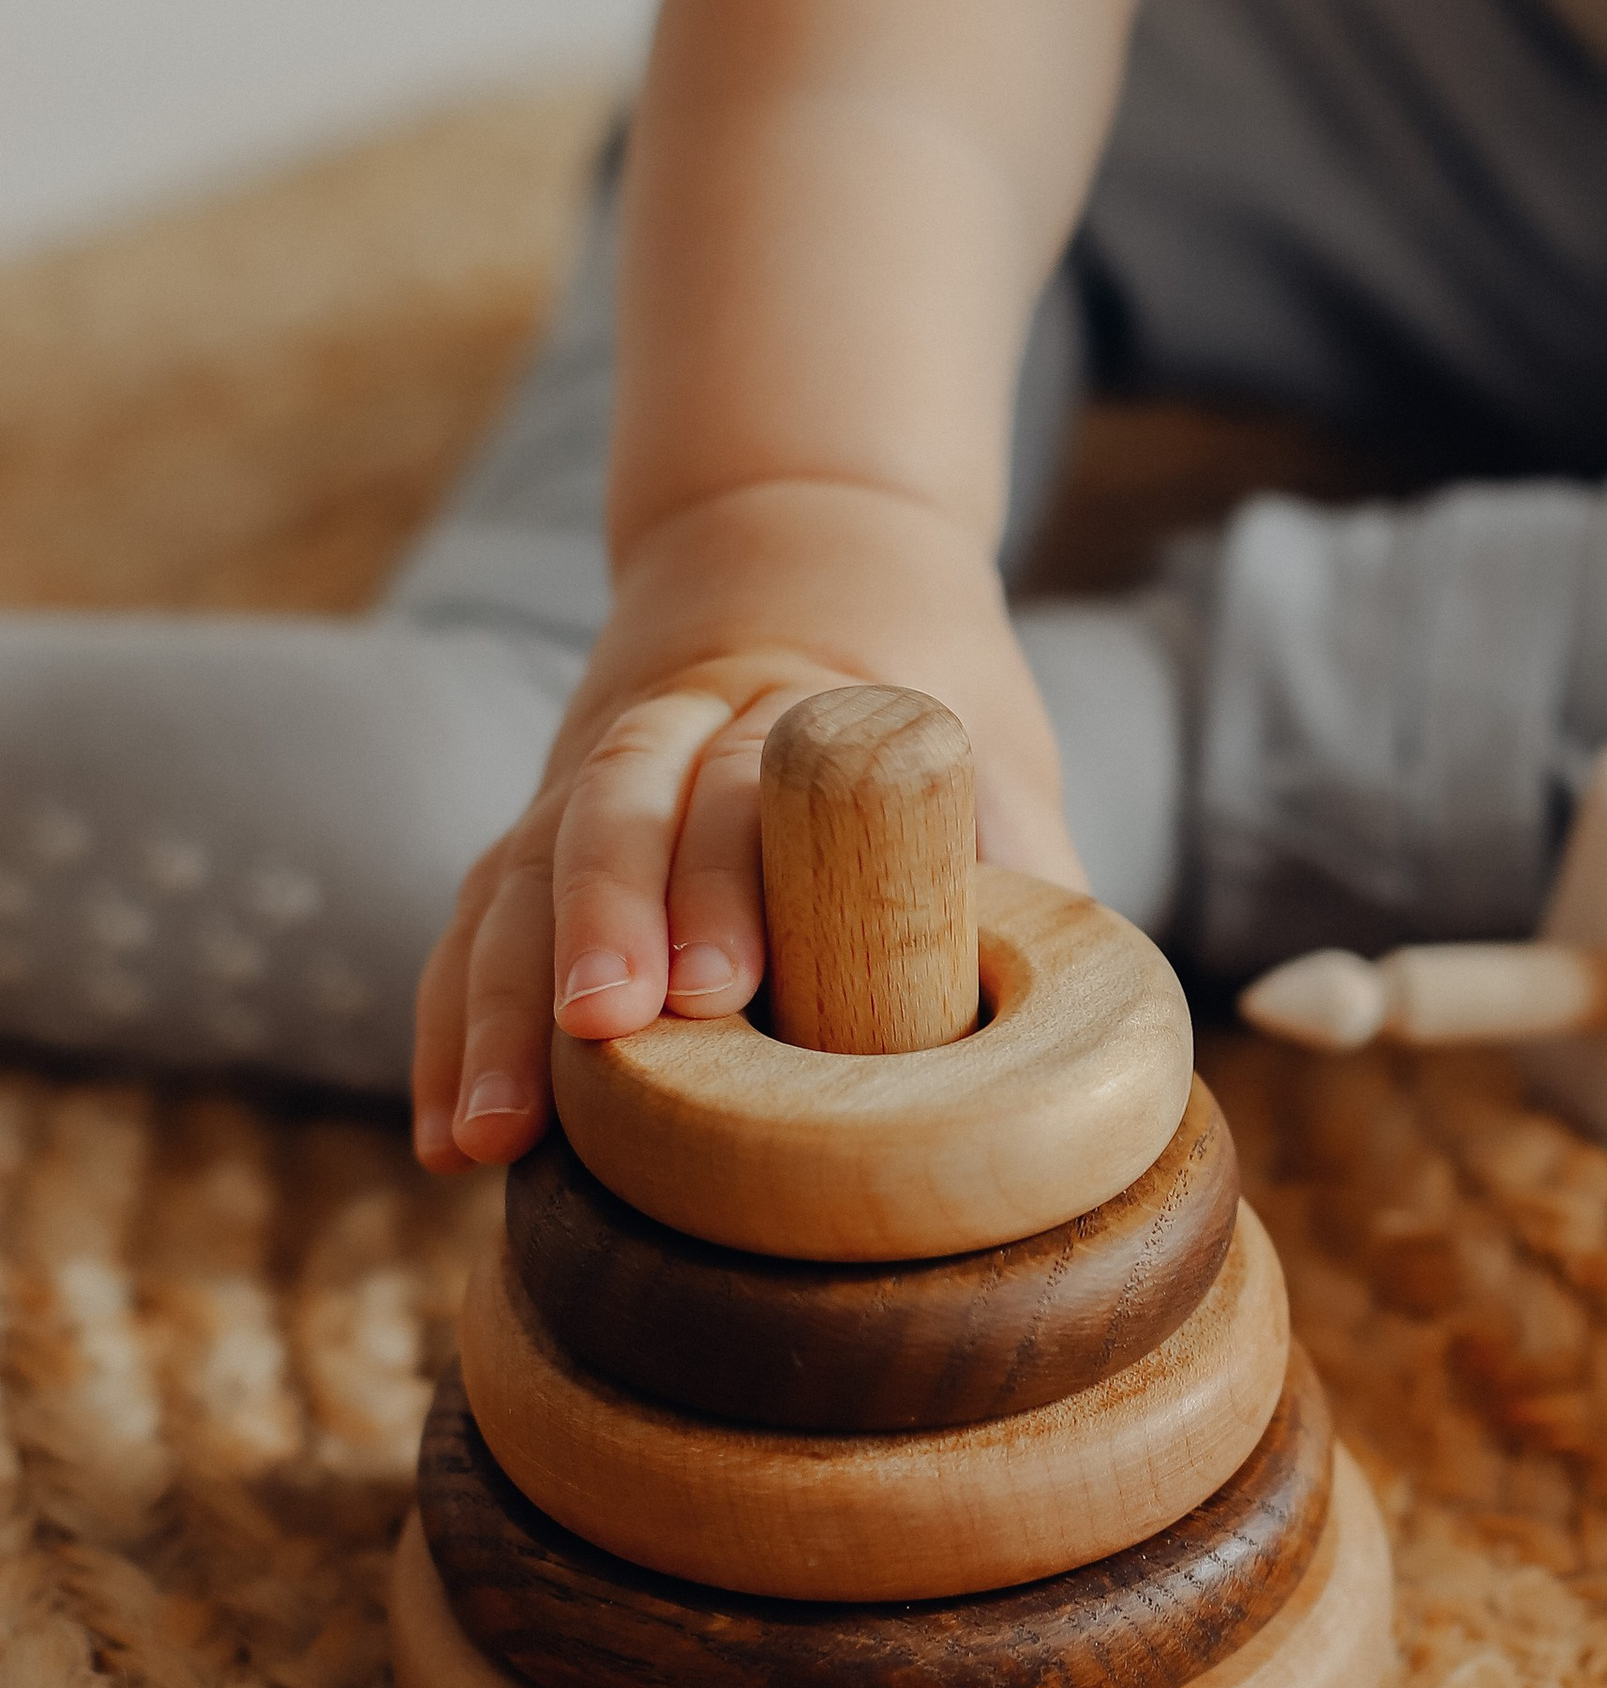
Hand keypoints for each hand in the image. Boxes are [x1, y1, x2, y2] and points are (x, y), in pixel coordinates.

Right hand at [411, 480, 1081, 1173]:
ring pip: (517, 877)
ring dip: (495, 1010)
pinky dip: (452, 1032)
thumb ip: (1020, 852)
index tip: (714, 986)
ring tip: (495, 1138)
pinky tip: (452, 1139)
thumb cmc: (913, 672)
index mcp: (784, 697)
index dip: (720, 880)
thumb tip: (1073, 1002)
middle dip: (597, 930)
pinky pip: (474, 929)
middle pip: (610, 815)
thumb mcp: (990, 728)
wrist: (796, 547)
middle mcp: (663, 728)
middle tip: (603, 1036)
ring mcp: (582, 781)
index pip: (741, 778)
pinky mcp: (535, 841)